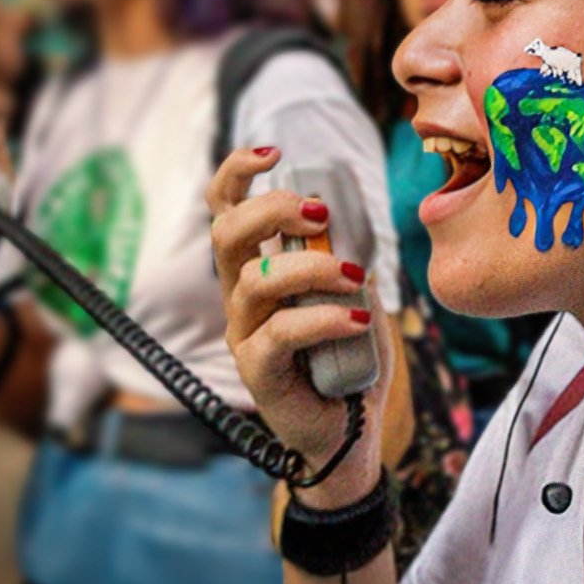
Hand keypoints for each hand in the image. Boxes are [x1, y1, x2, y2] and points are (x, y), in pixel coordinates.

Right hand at [207, 147, 392, 506]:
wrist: (351, 431)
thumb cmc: (350, 358)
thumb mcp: (353, 296)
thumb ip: (343, 260)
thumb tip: (349, 226)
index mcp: (255, 271)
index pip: (225, 211)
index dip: (237, 175)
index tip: (273, 152)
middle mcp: (240, 298)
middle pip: (227, 235)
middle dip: (272, 210)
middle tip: (321, 214)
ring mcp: (244, 335)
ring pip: (257, 281)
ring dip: (312, 267)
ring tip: (354, 275)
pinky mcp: (258, 372)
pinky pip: (283, 332)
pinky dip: (326, 317)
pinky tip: (358, 317)